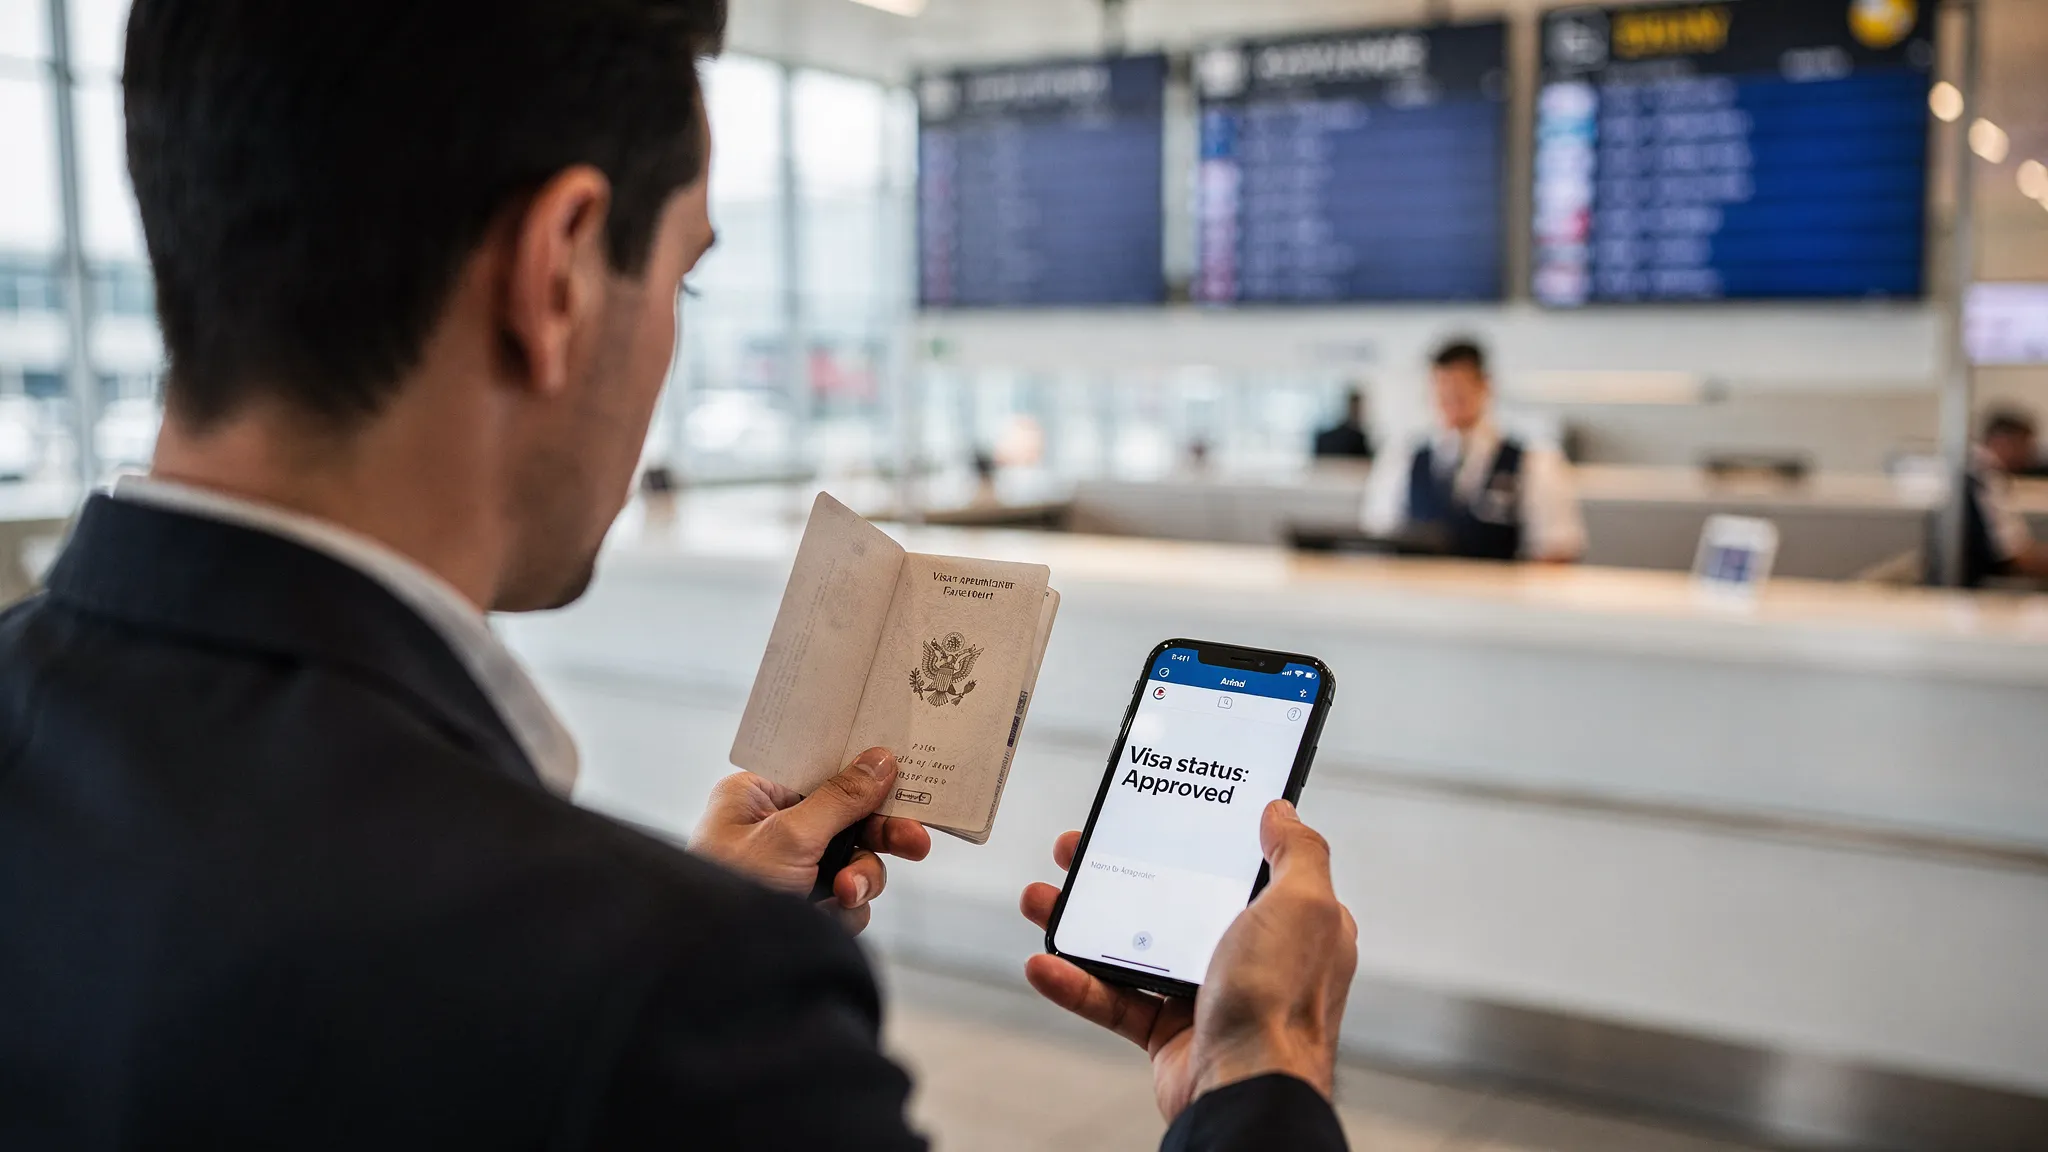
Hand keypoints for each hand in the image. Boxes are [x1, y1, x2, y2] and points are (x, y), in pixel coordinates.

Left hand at [692, 748, 931, 933]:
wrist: (713, 971)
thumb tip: (880, 760)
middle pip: (847, 817)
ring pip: (855, 862)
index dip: (864, 773)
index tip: (904, 777)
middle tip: (917, 844)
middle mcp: (773, 828)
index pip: (821, 770)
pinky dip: (846, 910)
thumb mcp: (789, 837)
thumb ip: (840, 799)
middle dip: (878, 837)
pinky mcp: (803, 905)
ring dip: (860, 880)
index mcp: (756, 796)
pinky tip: (827, 919)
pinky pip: (847, 899)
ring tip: (845, 897)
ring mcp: (790, 870)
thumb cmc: (730, 890)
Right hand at [1018, 801, 1356, 1120]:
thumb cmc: (1283, 1001)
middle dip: (1118, 875)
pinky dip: (1075, 984)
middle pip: (1172, 901)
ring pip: (1133, 948)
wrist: (1249, 1090)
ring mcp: (1205, 996)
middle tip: (1076, 852)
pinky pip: (1114, 1001)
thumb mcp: (1304, 904)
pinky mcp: (1169, 1034)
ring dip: (1082, 924)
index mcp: (1286, 924)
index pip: (1238, 868)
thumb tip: (1280, 811)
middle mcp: (1248, 957)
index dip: (1195, 840)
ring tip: (1042, 899)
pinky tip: (1044, 964)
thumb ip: (1298, 851)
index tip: (1154, 818)